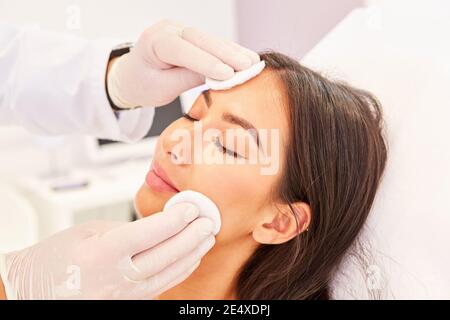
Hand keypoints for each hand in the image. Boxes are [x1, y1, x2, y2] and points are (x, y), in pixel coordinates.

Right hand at [0, 203, 214, 298]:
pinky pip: (160, 286)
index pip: (148, 234)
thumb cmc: (55, 257)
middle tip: (208, 221)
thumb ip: (126, 229)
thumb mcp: (87, 231)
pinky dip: (178, 270)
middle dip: (192, 236)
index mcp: (100, 254)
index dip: (175, 220)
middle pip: (164, 256)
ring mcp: (121, 295)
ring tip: (206, 237)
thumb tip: (160, 225)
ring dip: (192, 254)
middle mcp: (113, 278)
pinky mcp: (126, 303)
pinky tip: (190, 258)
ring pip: (168, 274)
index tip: (191, 208)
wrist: (34, 289)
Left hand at [107, 19, 259, 107]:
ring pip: (210, 39)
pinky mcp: (193, 38)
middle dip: (226, 54)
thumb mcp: (162, 88)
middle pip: (200, 39)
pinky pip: (213, 44)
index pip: (181, 49)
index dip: (206, 61)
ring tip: (254, 63)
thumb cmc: (143, 84)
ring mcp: (181, 30)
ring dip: (234, 52)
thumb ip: (187, 80)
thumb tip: (219, 77)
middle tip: (248, 67)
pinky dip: (230, 52)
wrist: (132, 76)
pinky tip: (247, 58)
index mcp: (153, 42)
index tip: (227, 74)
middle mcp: (168, 30)